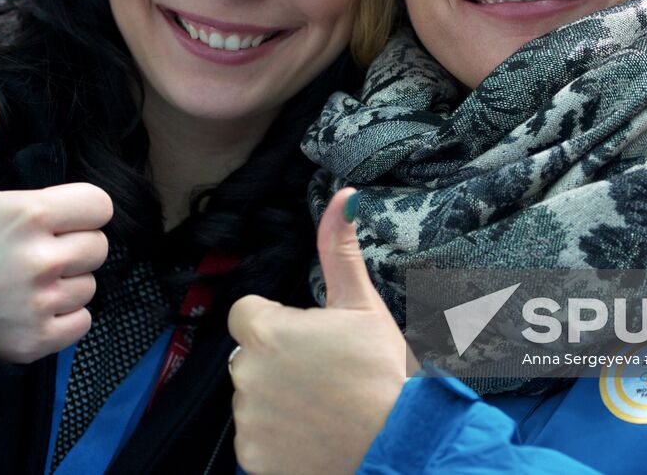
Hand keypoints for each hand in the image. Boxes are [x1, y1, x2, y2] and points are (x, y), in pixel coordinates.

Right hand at [0, 58, 112, 364]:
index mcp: (29, 213)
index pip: (99, 206)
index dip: (78, 210)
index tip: (49, 216)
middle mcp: (40, 259)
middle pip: (98, 246)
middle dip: (71, 245)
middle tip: (30, 249)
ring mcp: (40, 302)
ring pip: (89, 284)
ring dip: (65, 283)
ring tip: (21, 279)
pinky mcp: (37, 340)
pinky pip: (81, 322)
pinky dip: (61, 319)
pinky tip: (26, 307)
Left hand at [228, 188, 409, 473]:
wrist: (399, 446)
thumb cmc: (384, 374)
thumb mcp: (363, 306)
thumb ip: (339, 250)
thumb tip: (342, 196)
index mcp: (268, 331)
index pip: (246, 313)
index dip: (277, 322)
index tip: (309, 338)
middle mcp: (248, 374)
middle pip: (250, 356)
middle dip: (277, 361)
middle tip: (323, 375)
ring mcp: (249, 420)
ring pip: (253, 398)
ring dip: (277, 400)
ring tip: (322, 407)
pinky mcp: (254, 459)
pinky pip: (257, 439)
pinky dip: (278, 440)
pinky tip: (313, 435)